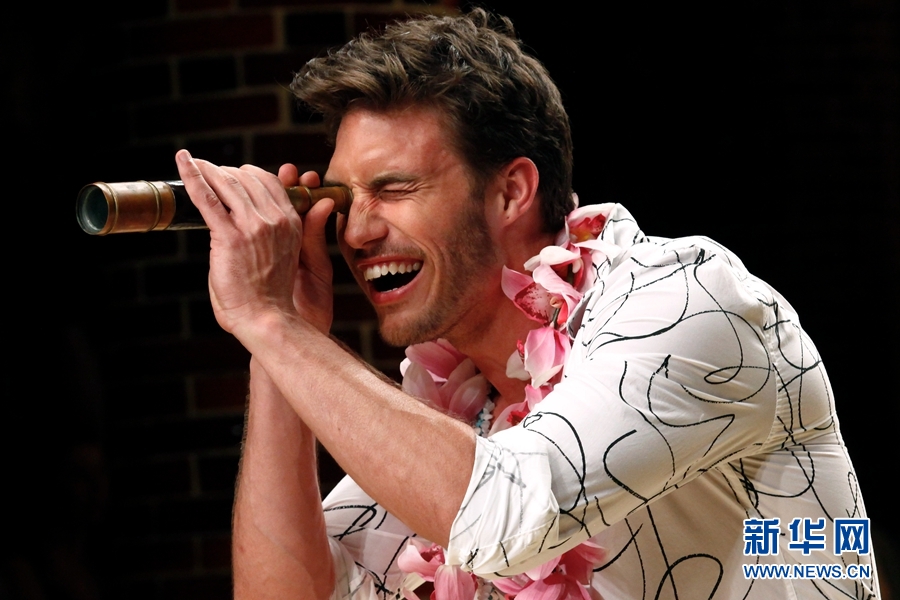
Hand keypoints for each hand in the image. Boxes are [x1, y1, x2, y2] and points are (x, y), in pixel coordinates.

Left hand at [175, 150, 334, 336]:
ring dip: (208, 169)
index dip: (251, 174)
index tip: (235, 173)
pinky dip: (193, 175)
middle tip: (210, 171)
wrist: (269, 320)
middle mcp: (275, 219)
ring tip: (193, 163)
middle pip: (248, 178)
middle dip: (227, 171)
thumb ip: (296, 232)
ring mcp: (253, 226)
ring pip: (227, 182)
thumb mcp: (297, 259)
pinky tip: (182, 161)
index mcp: (291, 224)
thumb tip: (309, 208)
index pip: (271, 183)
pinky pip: (208, 197)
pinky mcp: (229, 236)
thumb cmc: (276, 299)